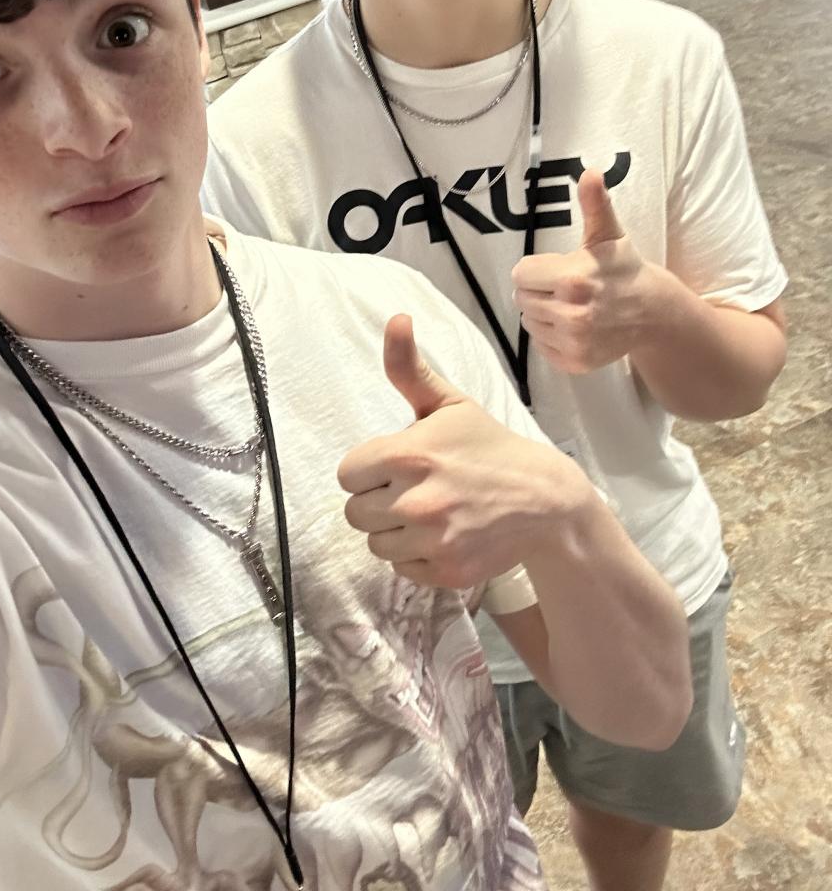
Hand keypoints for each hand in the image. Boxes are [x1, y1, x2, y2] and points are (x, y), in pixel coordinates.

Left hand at [337, 314, 592, 588]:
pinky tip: (440, 535)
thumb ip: (409, 368)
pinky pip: (401, 568)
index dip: (368, 469)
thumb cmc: (488, 447)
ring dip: (393, 530)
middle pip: (355, 512)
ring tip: (426, 513)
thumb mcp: (450, 404)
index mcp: (407, 454)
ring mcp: (432, 540)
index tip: (394, 465)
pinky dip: (415, 556)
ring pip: (375, 543)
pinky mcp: (446, 571)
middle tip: (411, 489)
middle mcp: (415, 500)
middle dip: (378, 500)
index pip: (347, 474)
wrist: (544, 499)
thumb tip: (395, 319)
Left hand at [512, 169, 654, 373]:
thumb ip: (594, 204)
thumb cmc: (622, 269)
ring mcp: (574, 341)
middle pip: (522, 299)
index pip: (521, 274)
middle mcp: (572, 313)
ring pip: (529, 322)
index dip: (535, 269)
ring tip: (568, 304)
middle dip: (538, 290)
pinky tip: (573, 325)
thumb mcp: (608, 234)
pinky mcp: (575, 362)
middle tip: (563, 287)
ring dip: (542, 313)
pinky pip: (541, 346)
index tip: (555, 269)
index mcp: (573, 278)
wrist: (652, 312)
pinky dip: (551, 336)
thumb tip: (590, 171)